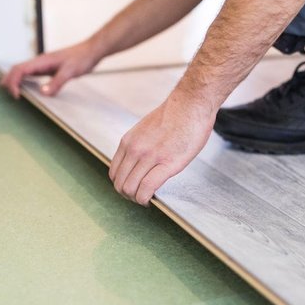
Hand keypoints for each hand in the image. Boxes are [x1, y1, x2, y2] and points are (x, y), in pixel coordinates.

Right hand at [1, 40, 100, 98]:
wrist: (91, 51)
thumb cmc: (81, 58)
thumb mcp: (70, 72)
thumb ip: (57, 82)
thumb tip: (43, 93)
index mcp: (42, 60)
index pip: (20, 69)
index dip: (14, 82)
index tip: (17, 95)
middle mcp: (40, 61)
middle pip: (17, 69)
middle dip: (10, 81)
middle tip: (10, 95)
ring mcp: (44, 64)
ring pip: (23, 71)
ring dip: (15, 80)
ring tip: (12, 92)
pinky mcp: (49, 68)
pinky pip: (32, 74)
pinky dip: (25, 80)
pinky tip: (27, 88)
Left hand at [109, 90, 216, 205]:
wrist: (191, 104)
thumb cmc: (175, 115)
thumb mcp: (146, 129)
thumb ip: (139, 145)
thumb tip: (140, 161)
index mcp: (128, 142)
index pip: (114, 172)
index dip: (121, 185)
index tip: (133, 188)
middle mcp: (135, 150)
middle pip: (120, 184)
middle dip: (128, 195)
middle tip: (140, 197)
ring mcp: (150, 157)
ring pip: (131, 188)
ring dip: (137, 199)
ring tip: (146, 199)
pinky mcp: (167, 164)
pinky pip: (147, 188)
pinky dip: (146, 199)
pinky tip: (152, 200)